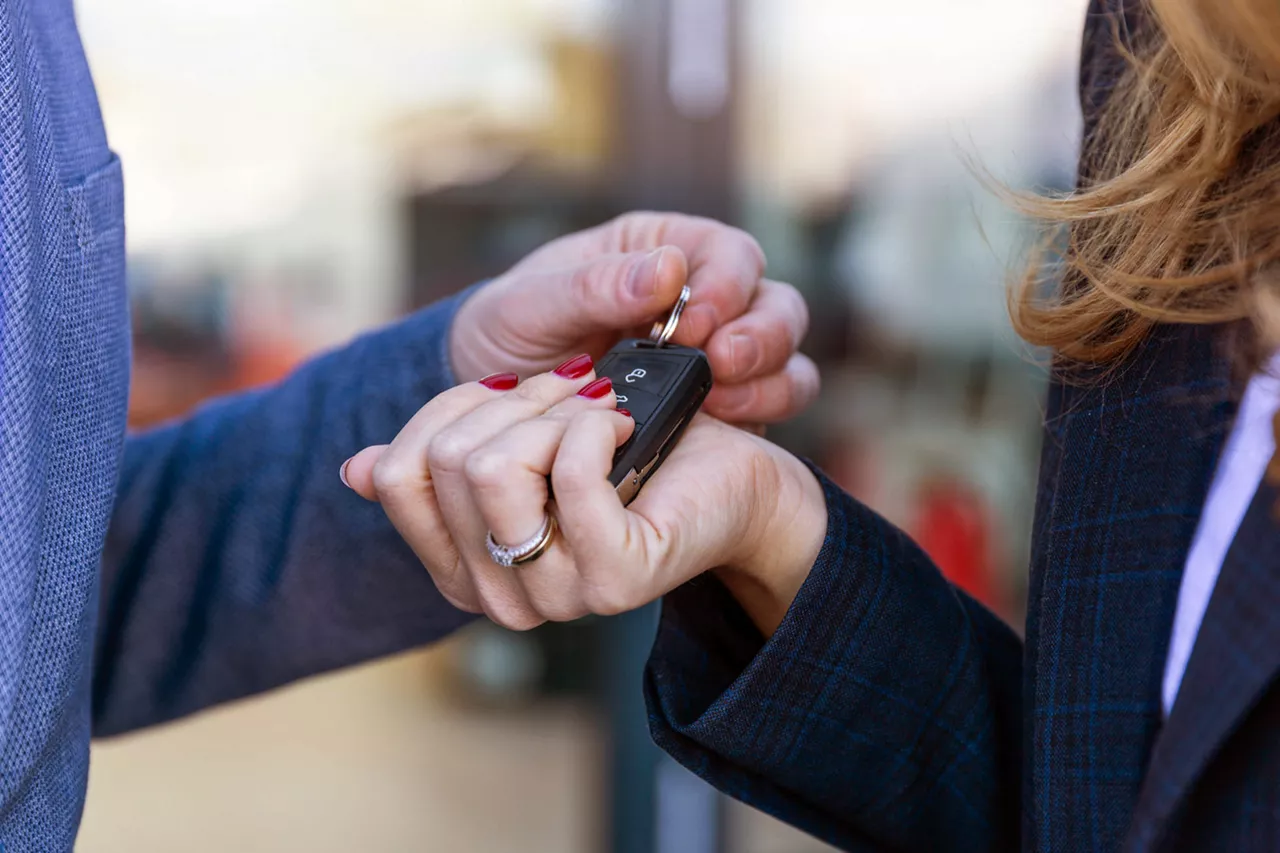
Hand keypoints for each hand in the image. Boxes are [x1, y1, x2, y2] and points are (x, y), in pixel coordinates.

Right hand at [341, 359, 827, 634]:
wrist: (724, 474)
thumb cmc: (624, 449)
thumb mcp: (519, 437)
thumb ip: (443, 456)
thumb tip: (355, 471)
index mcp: (464, 568)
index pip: (397, 475)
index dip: (451, 409)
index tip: (512, 395)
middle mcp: (500, 597)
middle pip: (446, 461)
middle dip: (512, 403)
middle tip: (573, 397)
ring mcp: (556, 596)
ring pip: (494, 468)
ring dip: (553, 416)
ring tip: (601, 419)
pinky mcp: (614, 578)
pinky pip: (570, 473)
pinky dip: (597, 425)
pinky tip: (625, 429)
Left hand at [449, 211, 818, 425]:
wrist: (490, 403)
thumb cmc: (507, 332)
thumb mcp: (531, 303)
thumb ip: (593, 286)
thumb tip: (667, 271)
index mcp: (662, 251)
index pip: (728, 253)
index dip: (725, 285)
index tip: (695, 322)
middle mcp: (702, 299)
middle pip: (774, 304)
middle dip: (760, 334)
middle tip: (721, 363)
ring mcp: (717, 356)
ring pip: (784, 357)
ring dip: (768, 378)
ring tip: (720, 401)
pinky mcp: (720, 408)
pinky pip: (768, 405)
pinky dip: (757, 415)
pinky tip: (714, 427)